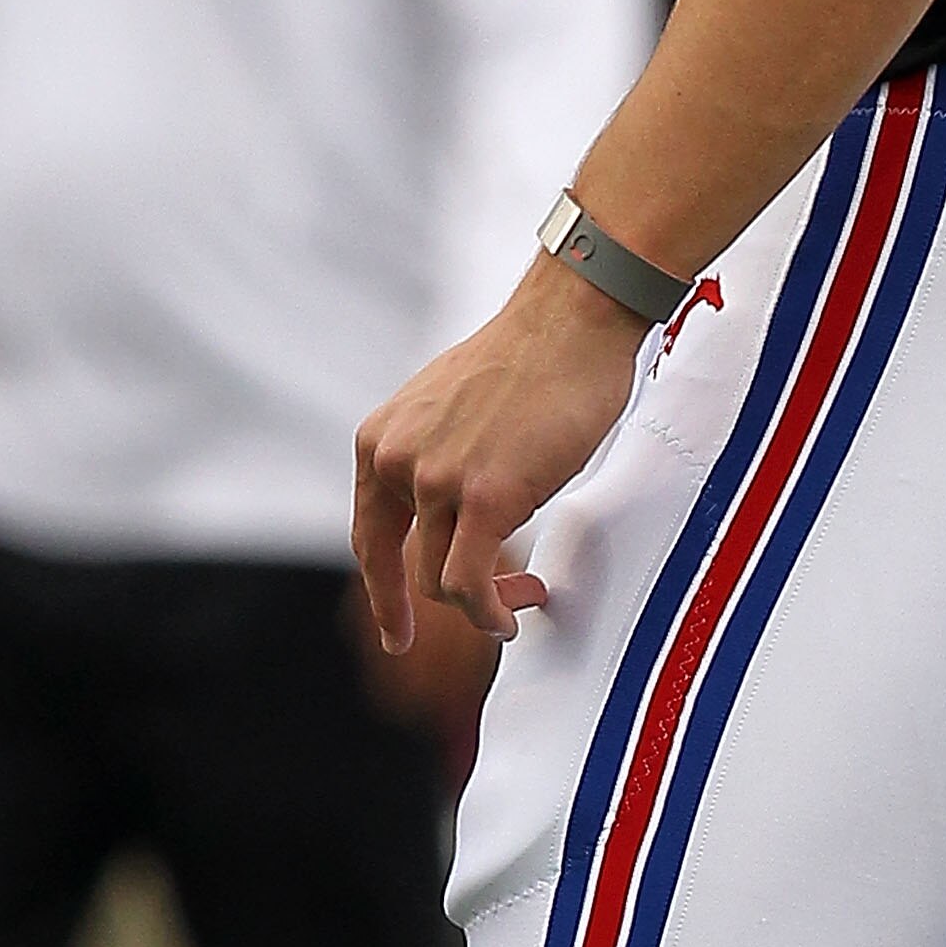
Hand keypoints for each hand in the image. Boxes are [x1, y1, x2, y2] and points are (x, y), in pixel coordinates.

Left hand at [354, 255, 648, 649]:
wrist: (576, 317)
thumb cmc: (534, 355)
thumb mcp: (452, 405)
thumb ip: (434, 455)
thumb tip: (446, 511)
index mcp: (382, 438)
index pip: (370, 537)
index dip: (382, 592)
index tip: (395, 628)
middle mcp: (399, 460)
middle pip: (412, 566)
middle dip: (456, 596)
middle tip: (503, 601)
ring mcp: (439, 480)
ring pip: (442, 581)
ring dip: (484, 603)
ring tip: (522, 595)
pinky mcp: (486, 498)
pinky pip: (471, 585)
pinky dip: (490, 612)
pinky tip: (512, 611)